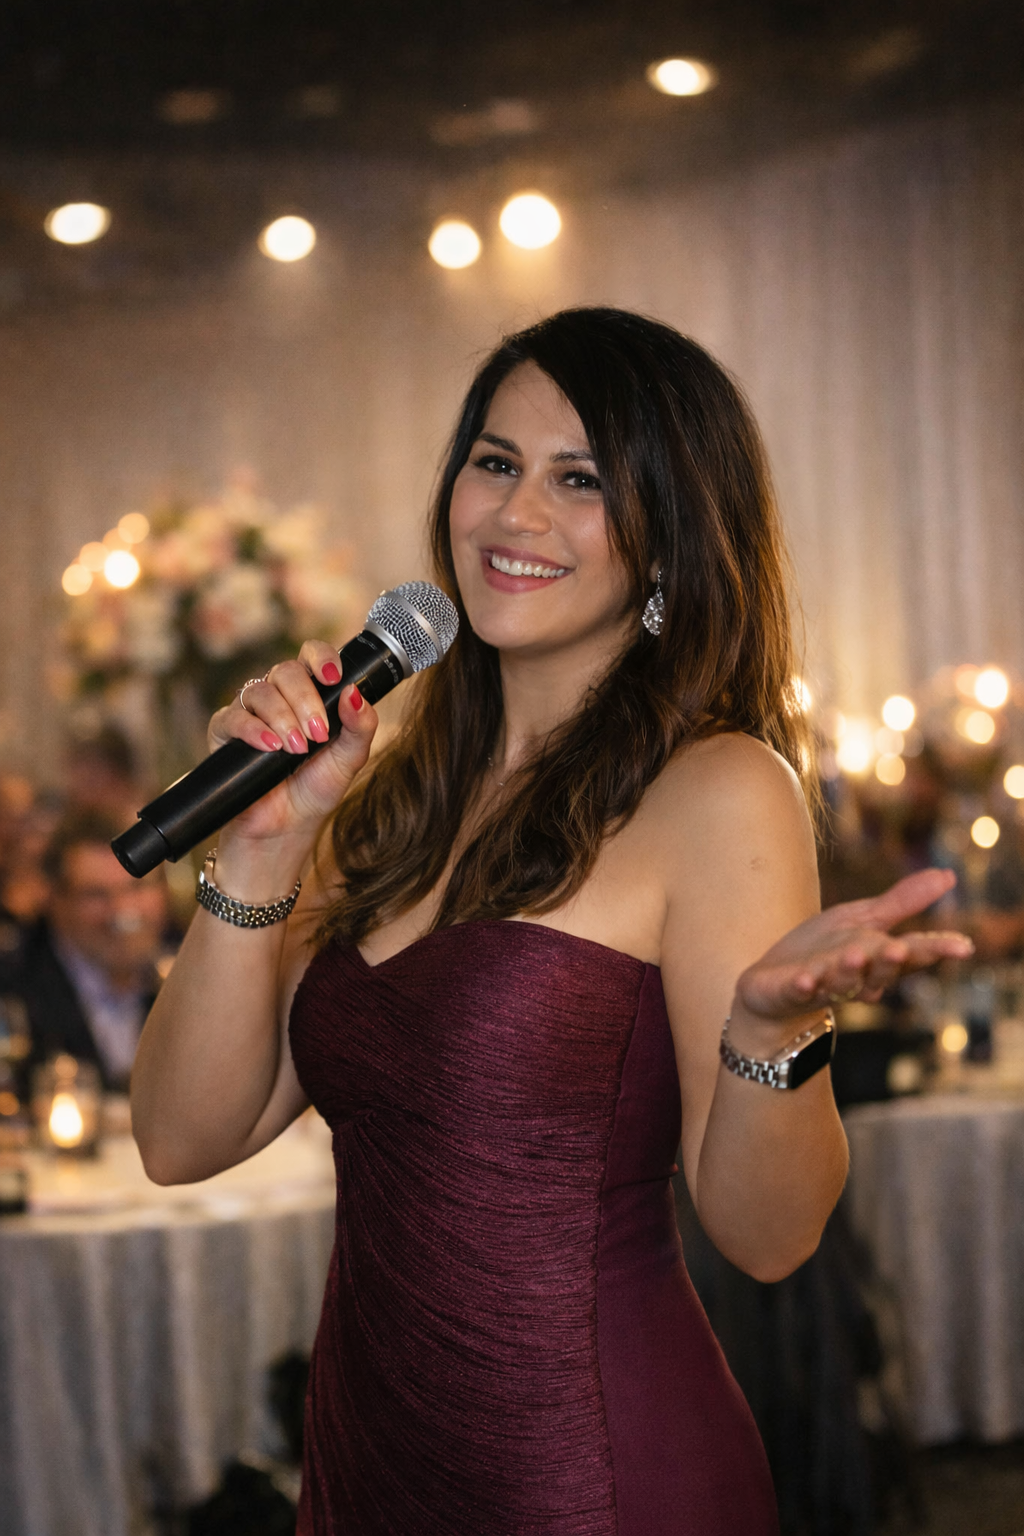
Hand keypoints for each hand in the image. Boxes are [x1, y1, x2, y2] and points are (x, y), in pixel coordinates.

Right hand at [206, 641, 377, 845]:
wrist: (284, 830)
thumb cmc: (315, 792)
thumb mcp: (348, 760)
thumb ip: (360, 727)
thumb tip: (355, 693)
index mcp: (310, 695)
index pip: (311, 657)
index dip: (321, 657)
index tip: (333, 677)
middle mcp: (278, 697)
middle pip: (286, 671)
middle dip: (305, 700)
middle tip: (317, 735)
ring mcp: (249, 713)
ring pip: (259, 691)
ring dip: (282, 718)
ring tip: (295, 749)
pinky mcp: (224, 734)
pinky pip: (231, 717)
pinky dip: (252, 729)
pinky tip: (269, 746)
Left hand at [735, 868, 972, 1020]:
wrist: (773, 983)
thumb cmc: (824, 949)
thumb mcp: (862, 919)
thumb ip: (902, 903)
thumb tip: (948, 876)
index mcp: (878, 958)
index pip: (912, 954)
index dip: (935, 950)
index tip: (962, 946)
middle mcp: (858, 978)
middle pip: (881, 973)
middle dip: (891, 962)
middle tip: (900, 948)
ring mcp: (824, 987)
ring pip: (843, 983)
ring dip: (849, 971)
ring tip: (854, 954)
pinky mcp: (791, 993)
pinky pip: (799, 992)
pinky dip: (803, 987)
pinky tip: (805, 979)